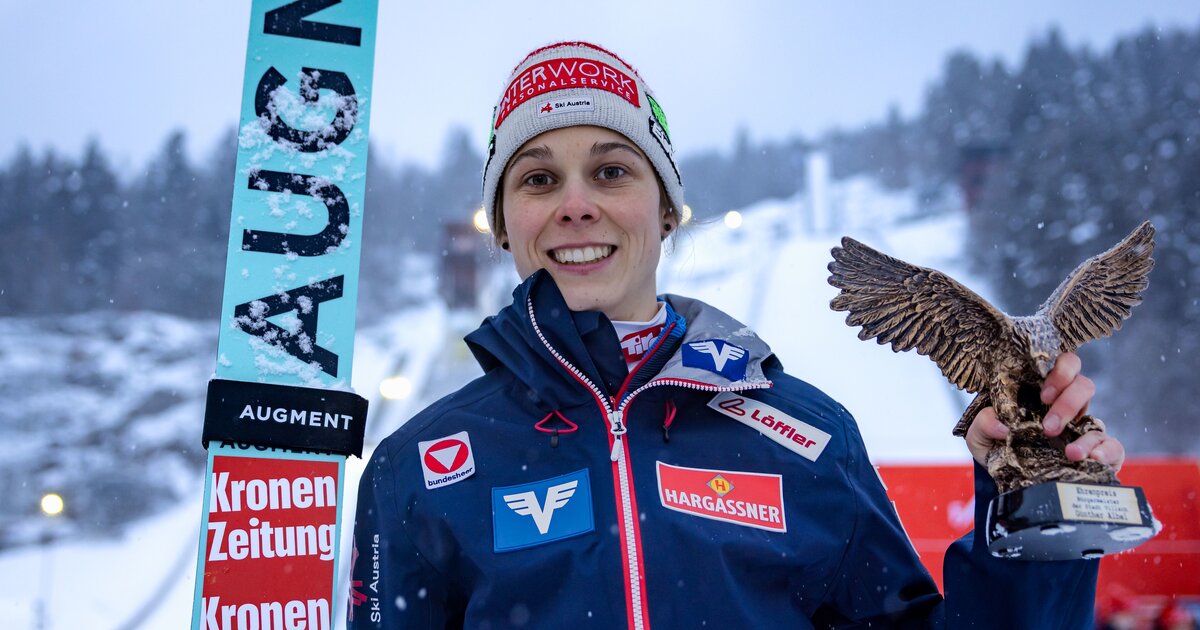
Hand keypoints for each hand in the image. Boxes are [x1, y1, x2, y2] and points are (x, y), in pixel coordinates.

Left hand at [965, 352, 1124, 470]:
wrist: (1002, 481)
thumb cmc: (994, 447)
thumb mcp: (978, 435)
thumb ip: (983, 423)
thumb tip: (1003, 426)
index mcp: (1041, 392)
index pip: (1062, 364)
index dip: (1060, 371)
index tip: (1044, 394)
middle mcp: (1066, 407)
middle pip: (1083, 385)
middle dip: (1069, 402)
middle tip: (1049, 426)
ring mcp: (1081, 430)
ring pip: (1100, 418)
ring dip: (1088, 434)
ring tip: (1070, 453)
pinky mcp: (1096, 454)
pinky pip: (1114, 447)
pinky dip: (1108, 451)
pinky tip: (1092, 460)